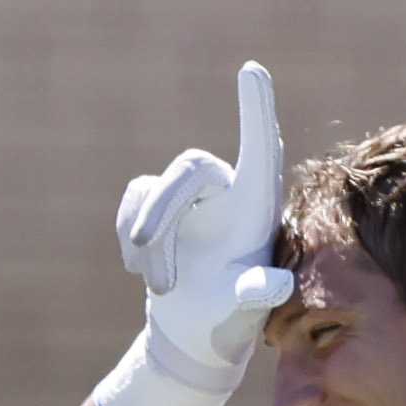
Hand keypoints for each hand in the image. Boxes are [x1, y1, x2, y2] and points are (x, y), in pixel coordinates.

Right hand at [93, 61, 296, 405]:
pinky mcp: (157, 205)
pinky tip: (140, 270)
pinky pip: (132, 202)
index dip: (255, 108)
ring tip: (161, 288)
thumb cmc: (229, 321)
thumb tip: (275, 287)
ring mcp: (189, 196)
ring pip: (153, 190)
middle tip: (158, 278)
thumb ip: (257, 294)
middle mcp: (225, 189)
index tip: (252, 70)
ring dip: (148, 243)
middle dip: (164, 216)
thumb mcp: (245, 313)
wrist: (195, 334)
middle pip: (189, 170)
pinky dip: (129, 238)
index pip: (260, 145)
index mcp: (257, 203)